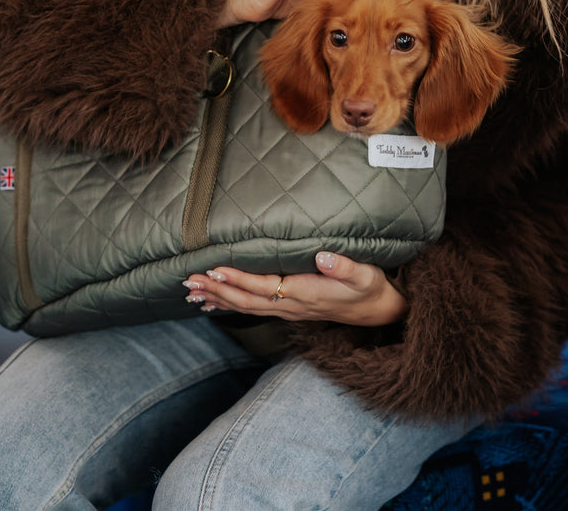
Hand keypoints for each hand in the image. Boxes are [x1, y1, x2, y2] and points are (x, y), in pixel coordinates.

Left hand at [181, 252, 406, 326]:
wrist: (378, 311)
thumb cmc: (370, 288)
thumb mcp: (365, 275)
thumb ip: (344, 266)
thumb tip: (324, 256)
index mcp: (306, 294)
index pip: (266, 287)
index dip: (240, 279)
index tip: (216, 269)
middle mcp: (292, 306)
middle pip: (247, 300)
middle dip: (217, 290)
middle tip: (189, 281)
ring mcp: (288, 311)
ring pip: (246, 307)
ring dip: (218, 299)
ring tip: (191, 292)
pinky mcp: (288, 310)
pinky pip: (253, 309)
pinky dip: (230, 306)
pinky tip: (213, 304)